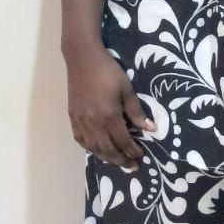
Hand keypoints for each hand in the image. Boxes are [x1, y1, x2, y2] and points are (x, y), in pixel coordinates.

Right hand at [66, 44, 153, 169]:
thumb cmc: (108, 71)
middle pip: (107, 150)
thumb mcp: (127, 89)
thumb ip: (136, 111)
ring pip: (93, 147)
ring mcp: (80, 121)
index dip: (132, 150)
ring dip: (105, 157)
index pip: (122, 141)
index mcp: (109, 116)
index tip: (140, 155)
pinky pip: (80, 139)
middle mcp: (93, 123)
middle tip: (131, 166)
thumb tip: (150, 128)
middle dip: (120, 160)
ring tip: (116, 160)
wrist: (82, 58)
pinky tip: (96, 148)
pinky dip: (89, 147)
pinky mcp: (72, 116)